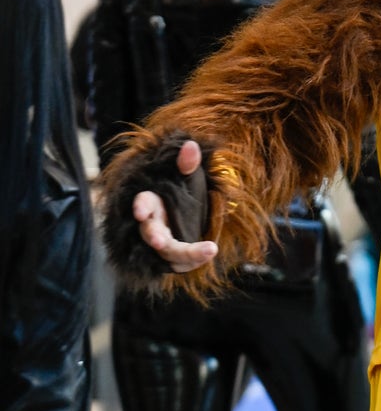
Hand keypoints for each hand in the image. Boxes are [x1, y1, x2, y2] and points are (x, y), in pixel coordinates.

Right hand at [132, 141, 217, 272]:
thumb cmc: (181, 194)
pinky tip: (210, 253)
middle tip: (159, 242)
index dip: (140, 207)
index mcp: (153, 203)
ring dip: (181, 255)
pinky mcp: (170, 258)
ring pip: (166, 252)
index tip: (140, 211)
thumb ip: (187, 164)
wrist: (188, 215)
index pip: (143, 203)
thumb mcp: (186, 178)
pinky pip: (178, 264)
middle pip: (150, 233)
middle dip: (154, 237)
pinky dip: (193, 262)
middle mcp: (153, 224)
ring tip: (206, 252)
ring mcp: (161, 243)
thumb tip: (191, 146)